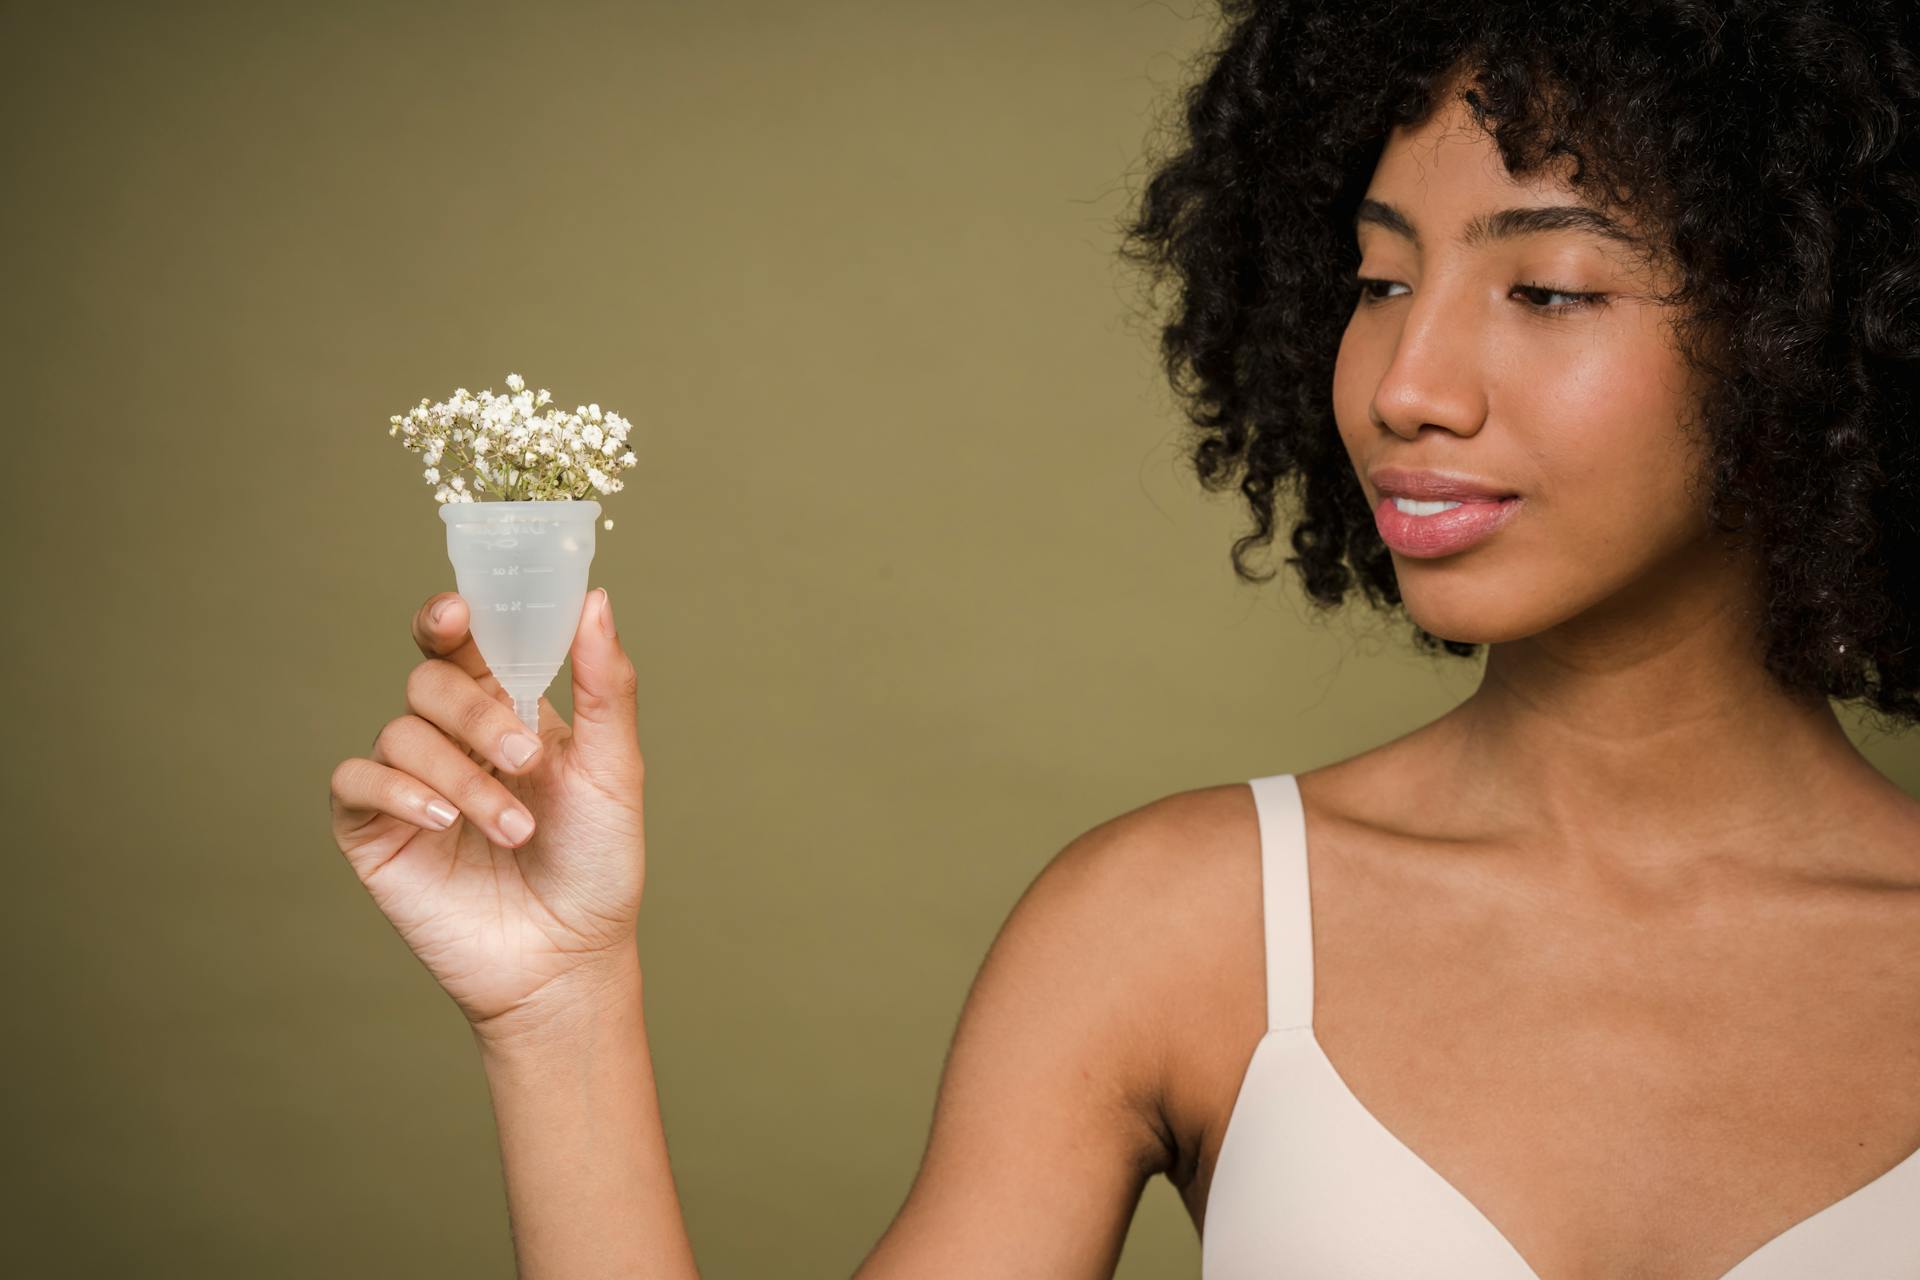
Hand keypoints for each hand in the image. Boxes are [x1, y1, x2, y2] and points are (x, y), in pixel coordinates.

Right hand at [328, 586, 646, 1038]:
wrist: (568, 960)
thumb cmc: (596, 865)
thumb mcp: (615, 770)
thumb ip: (606, 686)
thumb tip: (595, 600)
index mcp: (506, 711)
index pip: (464, 643)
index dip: (450, 617)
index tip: (458, 612)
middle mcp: (451, 739)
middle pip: (428, 681)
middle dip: (475, 712)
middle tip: (526, 759)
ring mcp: (409, 783)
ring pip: (401, 734)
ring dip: (462, 776)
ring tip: (514, 831)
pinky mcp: (374, 831)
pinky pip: (358, 782)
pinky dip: (399, 792)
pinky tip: (444, 824)